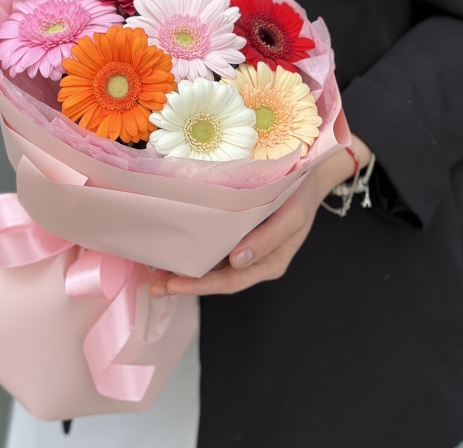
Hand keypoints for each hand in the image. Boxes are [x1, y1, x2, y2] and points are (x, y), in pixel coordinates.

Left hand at [149, 134, 371, 296]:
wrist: (311, 177)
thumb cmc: (302, 196)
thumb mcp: (291, 217)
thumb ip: (267, 241)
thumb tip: (237, 262)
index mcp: (269, 264)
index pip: (229, 282)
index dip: (199, 287)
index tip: (172, 285)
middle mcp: (254, 261)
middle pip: (216, 279)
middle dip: (184, 284)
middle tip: (153, 286)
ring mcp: (247, 250)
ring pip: (213, 267)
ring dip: (186, 271)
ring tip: (155, 274)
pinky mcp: (240, 235)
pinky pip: (215, 250)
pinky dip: (195, 253)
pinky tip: (177, 251)